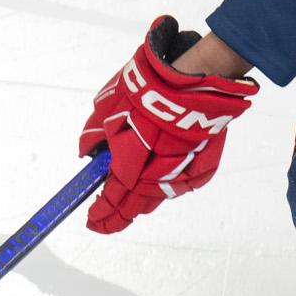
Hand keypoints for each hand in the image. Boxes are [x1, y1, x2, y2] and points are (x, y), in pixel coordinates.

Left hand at [79, 16, 256, 233]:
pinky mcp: (205, 162)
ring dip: (143, 201)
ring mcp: (185, 170)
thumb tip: (90, 153)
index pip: (113, 199)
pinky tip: (160, 180)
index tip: (92, 220)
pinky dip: (171, 183)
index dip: (101, 213)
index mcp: (132, 162)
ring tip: (129, 203)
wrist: (192, 75)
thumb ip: (94, 136)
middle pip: (137, 206)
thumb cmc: (147, 88)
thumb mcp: (108, 108)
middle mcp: (159, 173)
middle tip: (106, 220)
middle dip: (119, 215)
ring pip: (160, 196)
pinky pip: (185, 182)